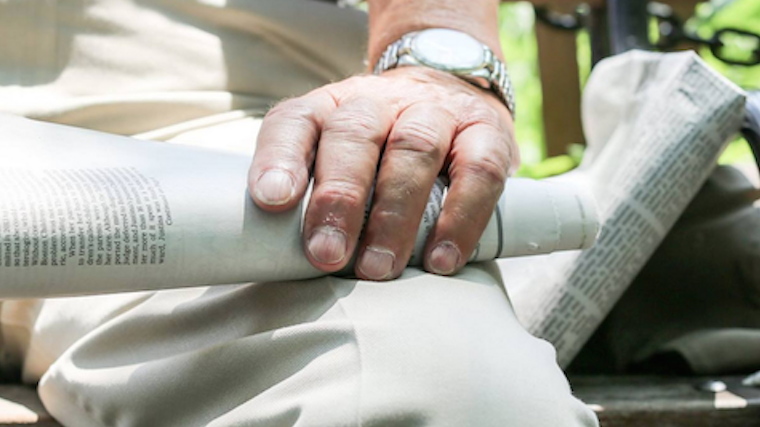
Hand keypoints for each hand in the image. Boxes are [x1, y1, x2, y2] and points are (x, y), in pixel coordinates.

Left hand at [248, 67, 517, 279]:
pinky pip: (479, 171)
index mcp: (330, 107)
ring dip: (394, 215)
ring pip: (415, 149)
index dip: (280, 158)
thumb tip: (282, 261)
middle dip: (339, 198)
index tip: (271, 200)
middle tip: (327, 254)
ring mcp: (437, 111)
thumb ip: (311, 196)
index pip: (296, 121)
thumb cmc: (380, 150)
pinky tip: (440, 259)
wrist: (450, 89)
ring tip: (377, 268)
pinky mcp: (488, 131)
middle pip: (355, 134)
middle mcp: (380, 101)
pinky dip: (460, 219)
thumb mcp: (337, 157)